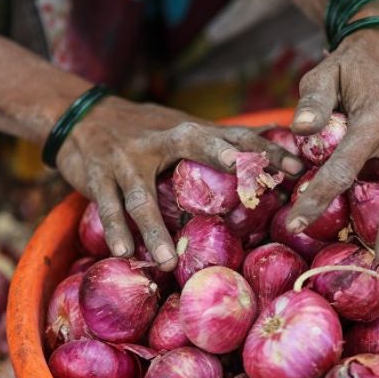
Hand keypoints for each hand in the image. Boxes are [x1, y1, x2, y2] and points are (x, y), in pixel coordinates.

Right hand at [56, 97, 303, 270]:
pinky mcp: (98, 175)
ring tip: (168, 261)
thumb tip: (270, 143)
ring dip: (154, 229)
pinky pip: (107, 205)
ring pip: (141, 196)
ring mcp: (127, 158)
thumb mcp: (179, 128)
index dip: (264, 149)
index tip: (297, 168)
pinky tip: (124, 252)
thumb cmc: (142, 131)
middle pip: (193, 144)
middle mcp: (159, 139)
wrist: (81, 116)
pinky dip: (115, 229)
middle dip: (220, 156)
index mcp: (186, 131)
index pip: (232, 136)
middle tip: (244, 178)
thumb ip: (218, 140)